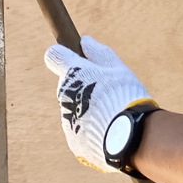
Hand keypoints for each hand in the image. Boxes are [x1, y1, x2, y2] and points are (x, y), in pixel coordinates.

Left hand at [43, 36, 153, 169]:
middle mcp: (65, 95)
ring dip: (88, 110)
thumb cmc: (125, 97)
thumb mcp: (117, 69)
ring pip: (74, 109)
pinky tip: (109, 131)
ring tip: (112, 116)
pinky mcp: (73, 141)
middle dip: (83, 88)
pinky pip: (80, 131)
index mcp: (73, 74)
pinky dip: (91, 130)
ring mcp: (67, 120)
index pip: (54, 56)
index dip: (64, 56)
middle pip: (68, 86)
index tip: (75, 59)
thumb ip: (98, 53)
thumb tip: (85, 41)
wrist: (127, 137)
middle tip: (107, 93)